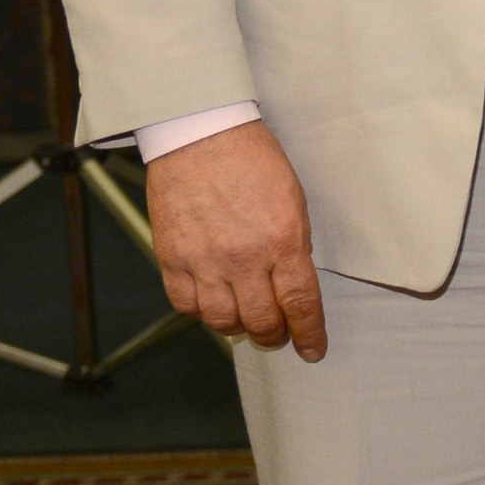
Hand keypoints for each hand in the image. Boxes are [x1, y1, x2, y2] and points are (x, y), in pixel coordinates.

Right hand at [145, 120, 325, 358]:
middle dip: (274, 335)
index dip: (309, 334)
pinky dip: (201, 312)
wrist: (202, 134)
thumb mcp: (293, 201)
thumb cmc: (254, 161)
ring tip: (246, 320)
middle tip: (278, 334)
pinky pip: (186, 304)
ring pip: (221, 321)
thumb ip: (293, 246)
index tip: (313, 350)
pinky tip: (212, 303)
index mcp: (283, 242)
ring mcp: (203, 261)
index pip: (300, 304)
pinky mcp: (171, 257)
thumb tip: (292, 283)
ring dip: (238, 327)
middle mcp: (243, 258)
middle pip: (260, 321)